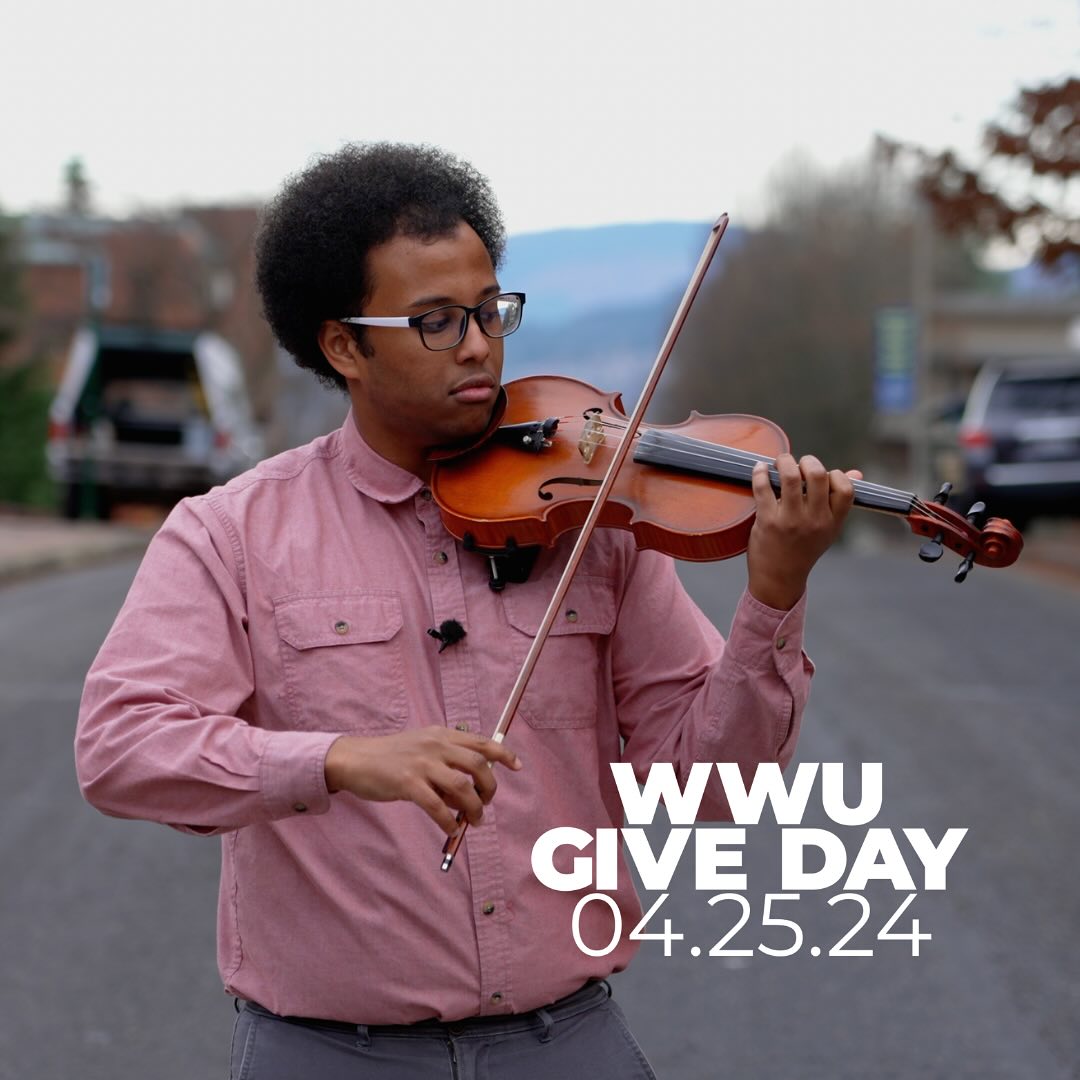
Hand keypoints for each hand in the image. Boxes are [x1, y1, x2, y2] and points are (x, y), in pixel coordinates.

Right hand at [324, 726, 521, 835]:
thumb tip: (469, 797)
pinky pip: (437, 806)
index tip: (517, 766)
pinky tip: (451, 828)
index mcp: (441, 735)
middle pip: (478, 764)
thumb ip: (446, 766)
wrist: (356, 759)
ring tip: (474, 820)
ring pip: (462, 787)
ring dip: (474, 808)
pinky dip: (449, 820)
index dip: (503, 754)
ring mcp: (422, 763)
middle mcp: (436, 745)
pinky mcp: (408, 783)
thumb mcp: (422, 750)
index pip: (482, 741)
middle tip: (486, 803)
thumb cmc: (391, 757)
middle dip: (489, 787)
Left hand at [746, 454, 860, 610]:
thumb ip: (840, 501)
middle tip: (799, 463)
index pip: (845, 489)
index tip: (824, 475)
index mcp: (832, 522)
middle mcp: (814, 520)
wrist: (779, 579)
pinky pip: (763, 488)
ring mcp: (790, 520)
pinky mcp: (767, 521)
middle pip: (817, 475)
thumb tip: (857, 473)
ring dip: (784, 461)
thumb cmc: (803, 549)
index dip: (836, 474)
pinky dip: (760, 472)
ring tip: (780, 462)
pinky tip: (760, 469)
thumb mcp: (828, 529)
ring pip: (790, 477)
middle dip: (808, 461)